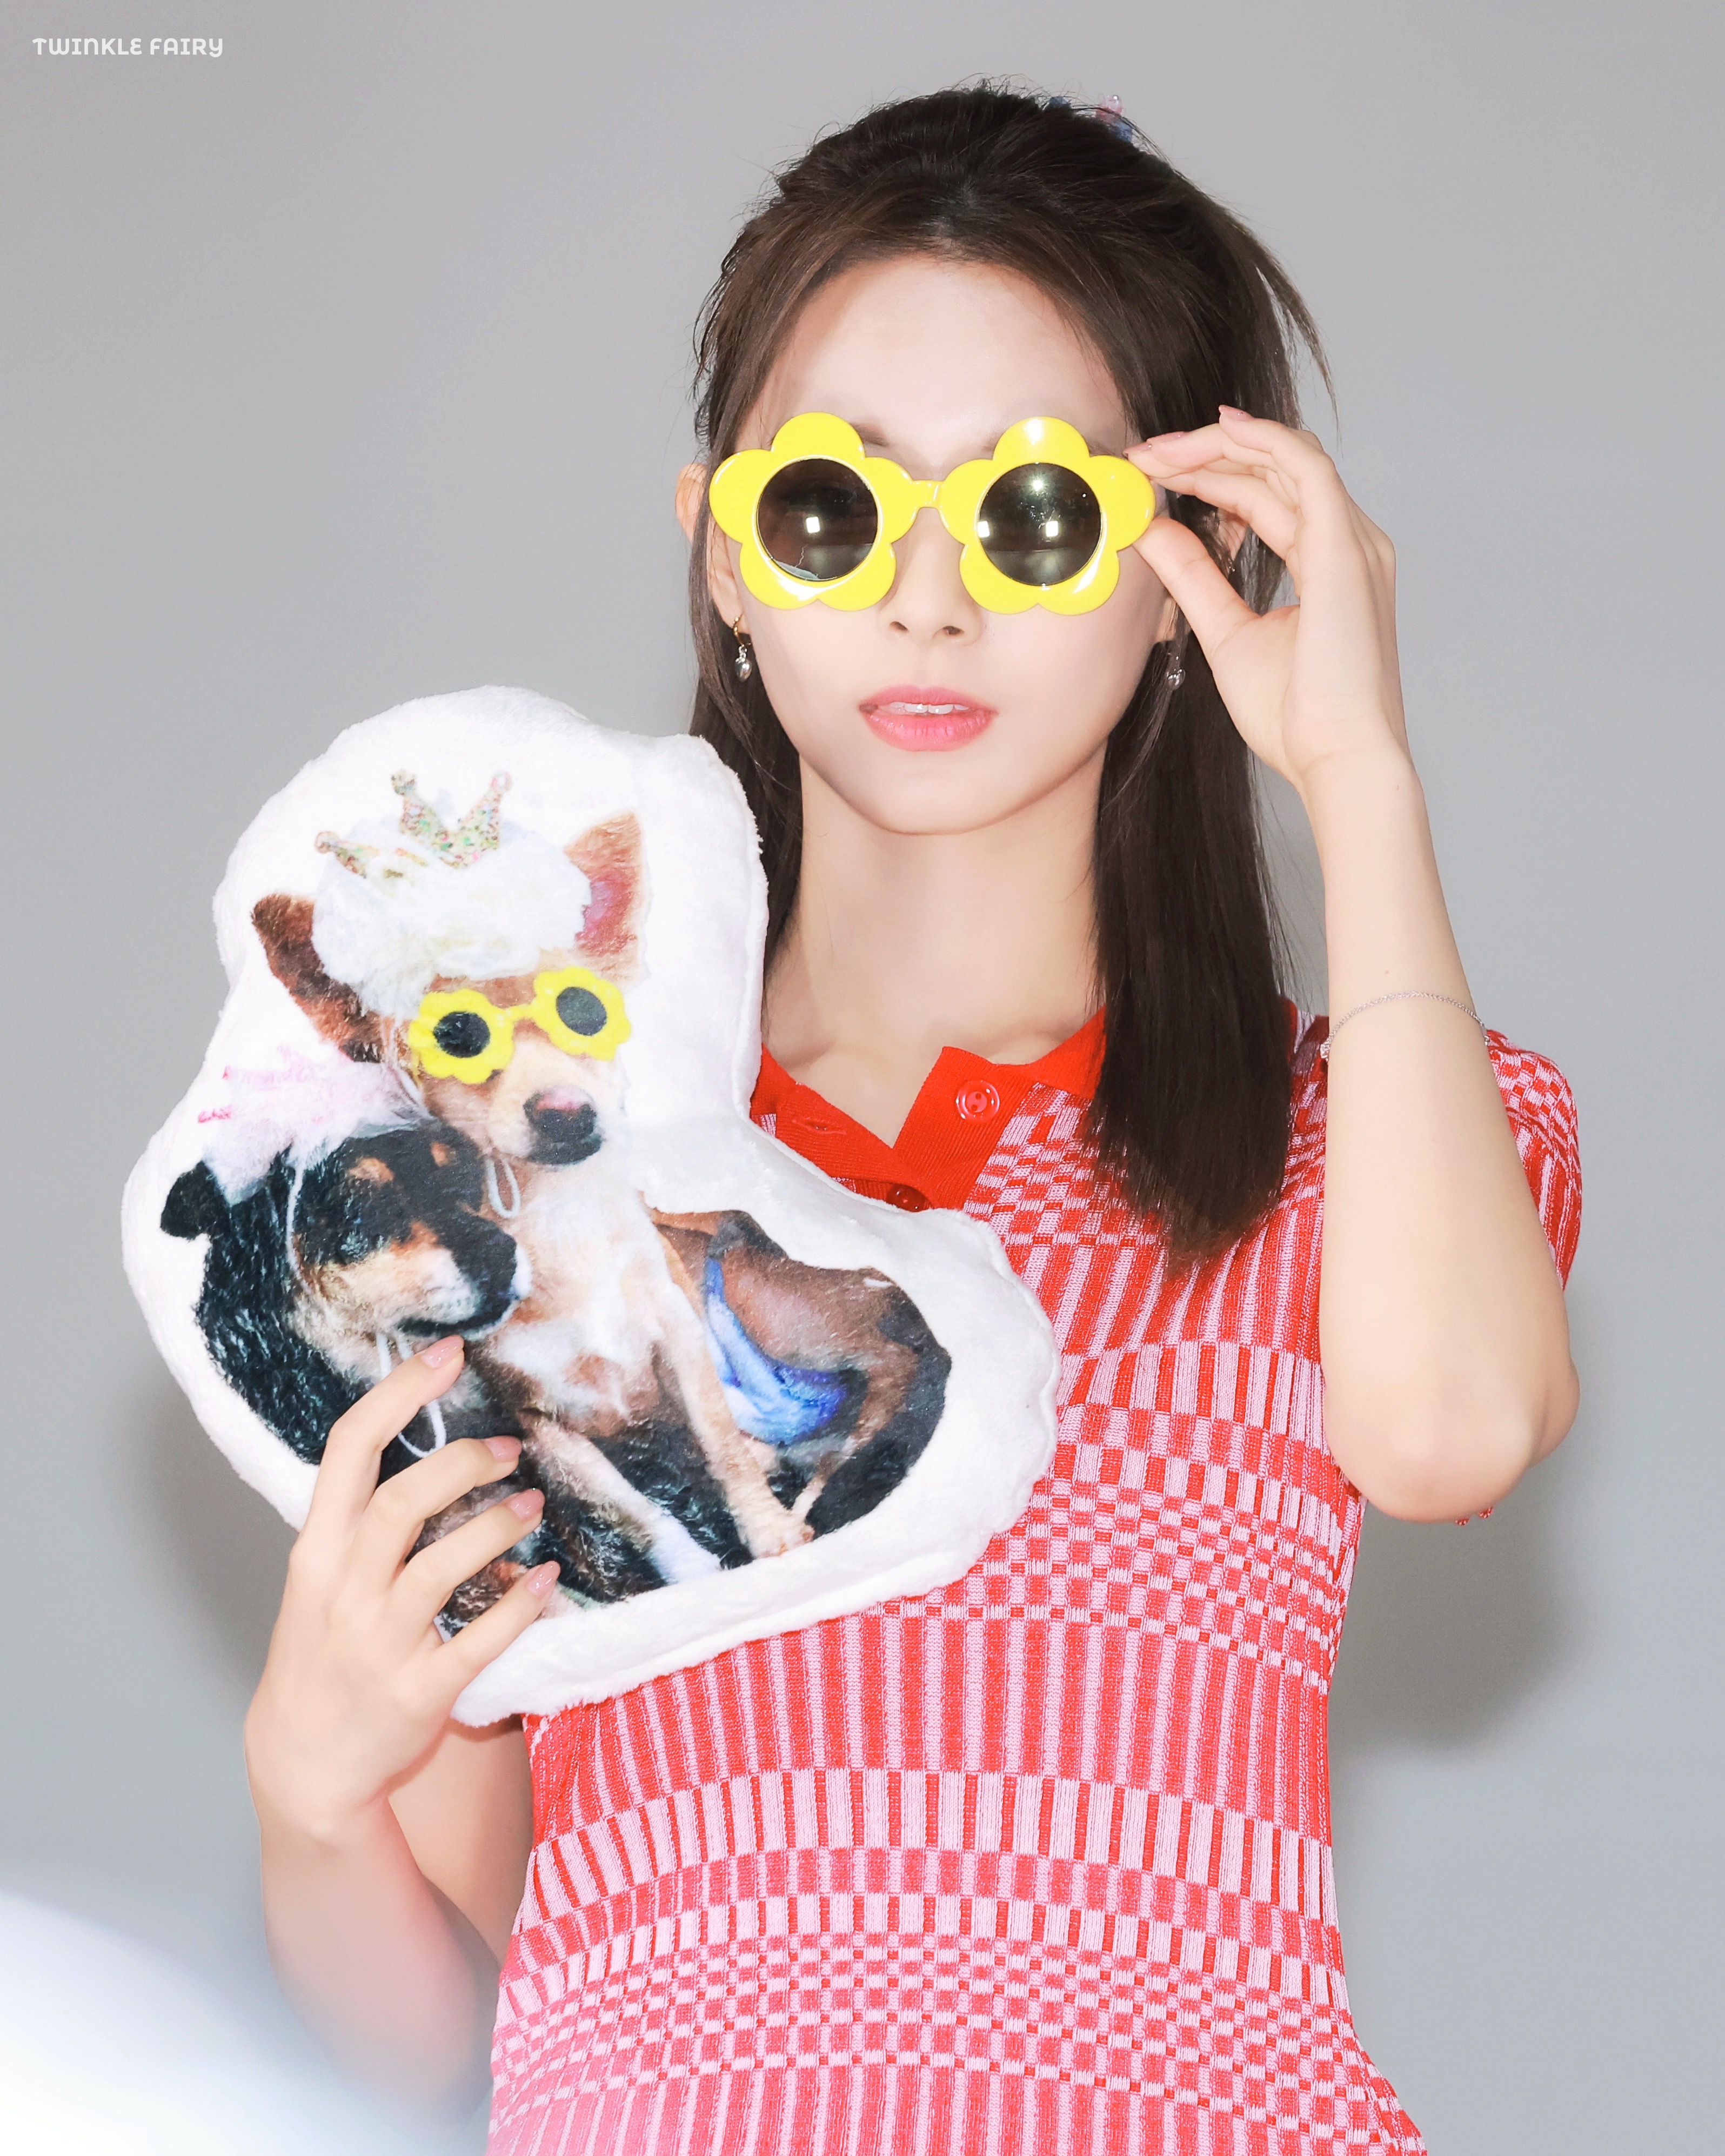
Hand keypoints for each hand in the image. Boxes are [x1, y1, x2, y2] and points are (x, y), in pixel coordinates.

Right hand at [244, 1339, 557, 1839]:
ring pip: (443, 1568)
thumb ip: (360, 1519)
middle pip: (403, 1502)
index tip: (446, 1354)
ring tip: (531, 1504)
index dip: (399, 1393)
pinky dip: (519, 1605)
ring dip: (497, 1527)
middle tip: (510, 1448)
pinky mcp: (419, 1692)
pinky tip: (547, 1579)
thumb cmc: (321, 1650)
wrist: (305, 1761)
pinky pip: (479, 1641)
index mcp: (317, 1551)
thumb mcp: (319, 1577)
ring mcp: (379, 1644)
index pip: (348, 1450)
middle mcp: (344, 1591)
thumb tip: (430, 1448)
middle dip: (463, 1463)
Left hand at [1130, 407, 1406, 797]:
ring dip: (1218, 447)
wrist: (1338, 761)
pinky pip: (1305, 468)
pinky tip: (1215, 431)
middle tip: (1143, 454)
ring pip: (1286, 459)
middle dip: (1203, 454)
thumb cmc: (1298, 719)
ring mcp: (1353, 543)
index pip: (1266, 495)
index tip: (1151, 475)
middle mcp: (1349, 542)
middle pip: (1274, 469)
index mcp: (1330, 562)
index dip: (1207, 476)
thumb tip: (1154, 531)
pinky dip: (1261, 441)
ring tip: (1159, 450)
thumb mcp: (1227, 633)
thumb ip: (1195, 579)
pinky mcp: (1345, 551)